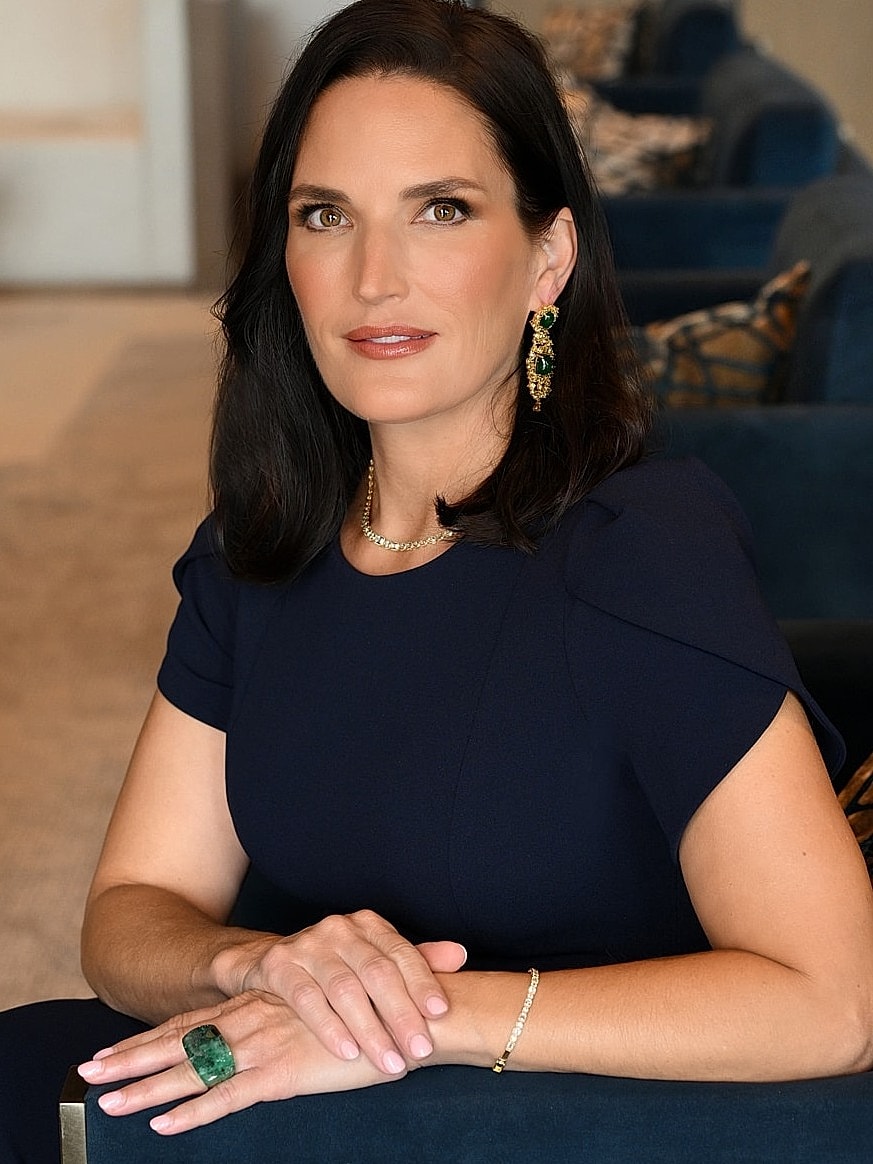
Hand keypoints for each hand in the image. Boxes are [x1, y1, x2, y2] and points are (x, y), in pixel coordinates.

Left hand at [79, 989, 403, 1136]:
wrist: (408, 1014)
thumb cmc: (373, 1011)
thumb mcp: (326, 1011)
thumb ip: (297, 1018)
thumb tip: (280, 1029)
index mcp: (261, 1005)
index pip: (194, 1022)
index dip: (151, 1037)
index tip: (112, 1048)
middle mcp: (254, 1021)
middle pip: (181, 1041)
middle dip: (132, 1058)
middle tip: (88, 1070)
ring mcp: (266, 1046)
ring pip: (193, 1070)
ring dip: (146, 1088)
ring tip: (107, 1102)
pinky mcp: (284, 1073)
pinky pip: (228, 1098)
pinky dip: (193, 1113)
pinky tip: (162, 1125)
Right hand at [216, 911, 466, 1074]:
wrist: (272, 964)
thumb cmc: (338, 968)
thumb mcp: (376, 961)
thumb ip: (416, 961)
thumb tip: (460, 955)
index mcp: (369, 925)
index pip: (401, 953)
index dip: (422, 982)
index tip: (440, 1013)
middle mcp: (339, 928)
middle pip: (376, 973)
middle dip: (401, 1015)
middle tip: (421, 1051)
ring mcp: (307, 944)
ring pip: (344, 989)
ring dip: (370, 1030)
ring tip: (391, 1063)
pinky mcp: (279, 965)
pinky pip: (307, 999)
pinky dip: (329, 1028)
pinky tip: (347, 1052)